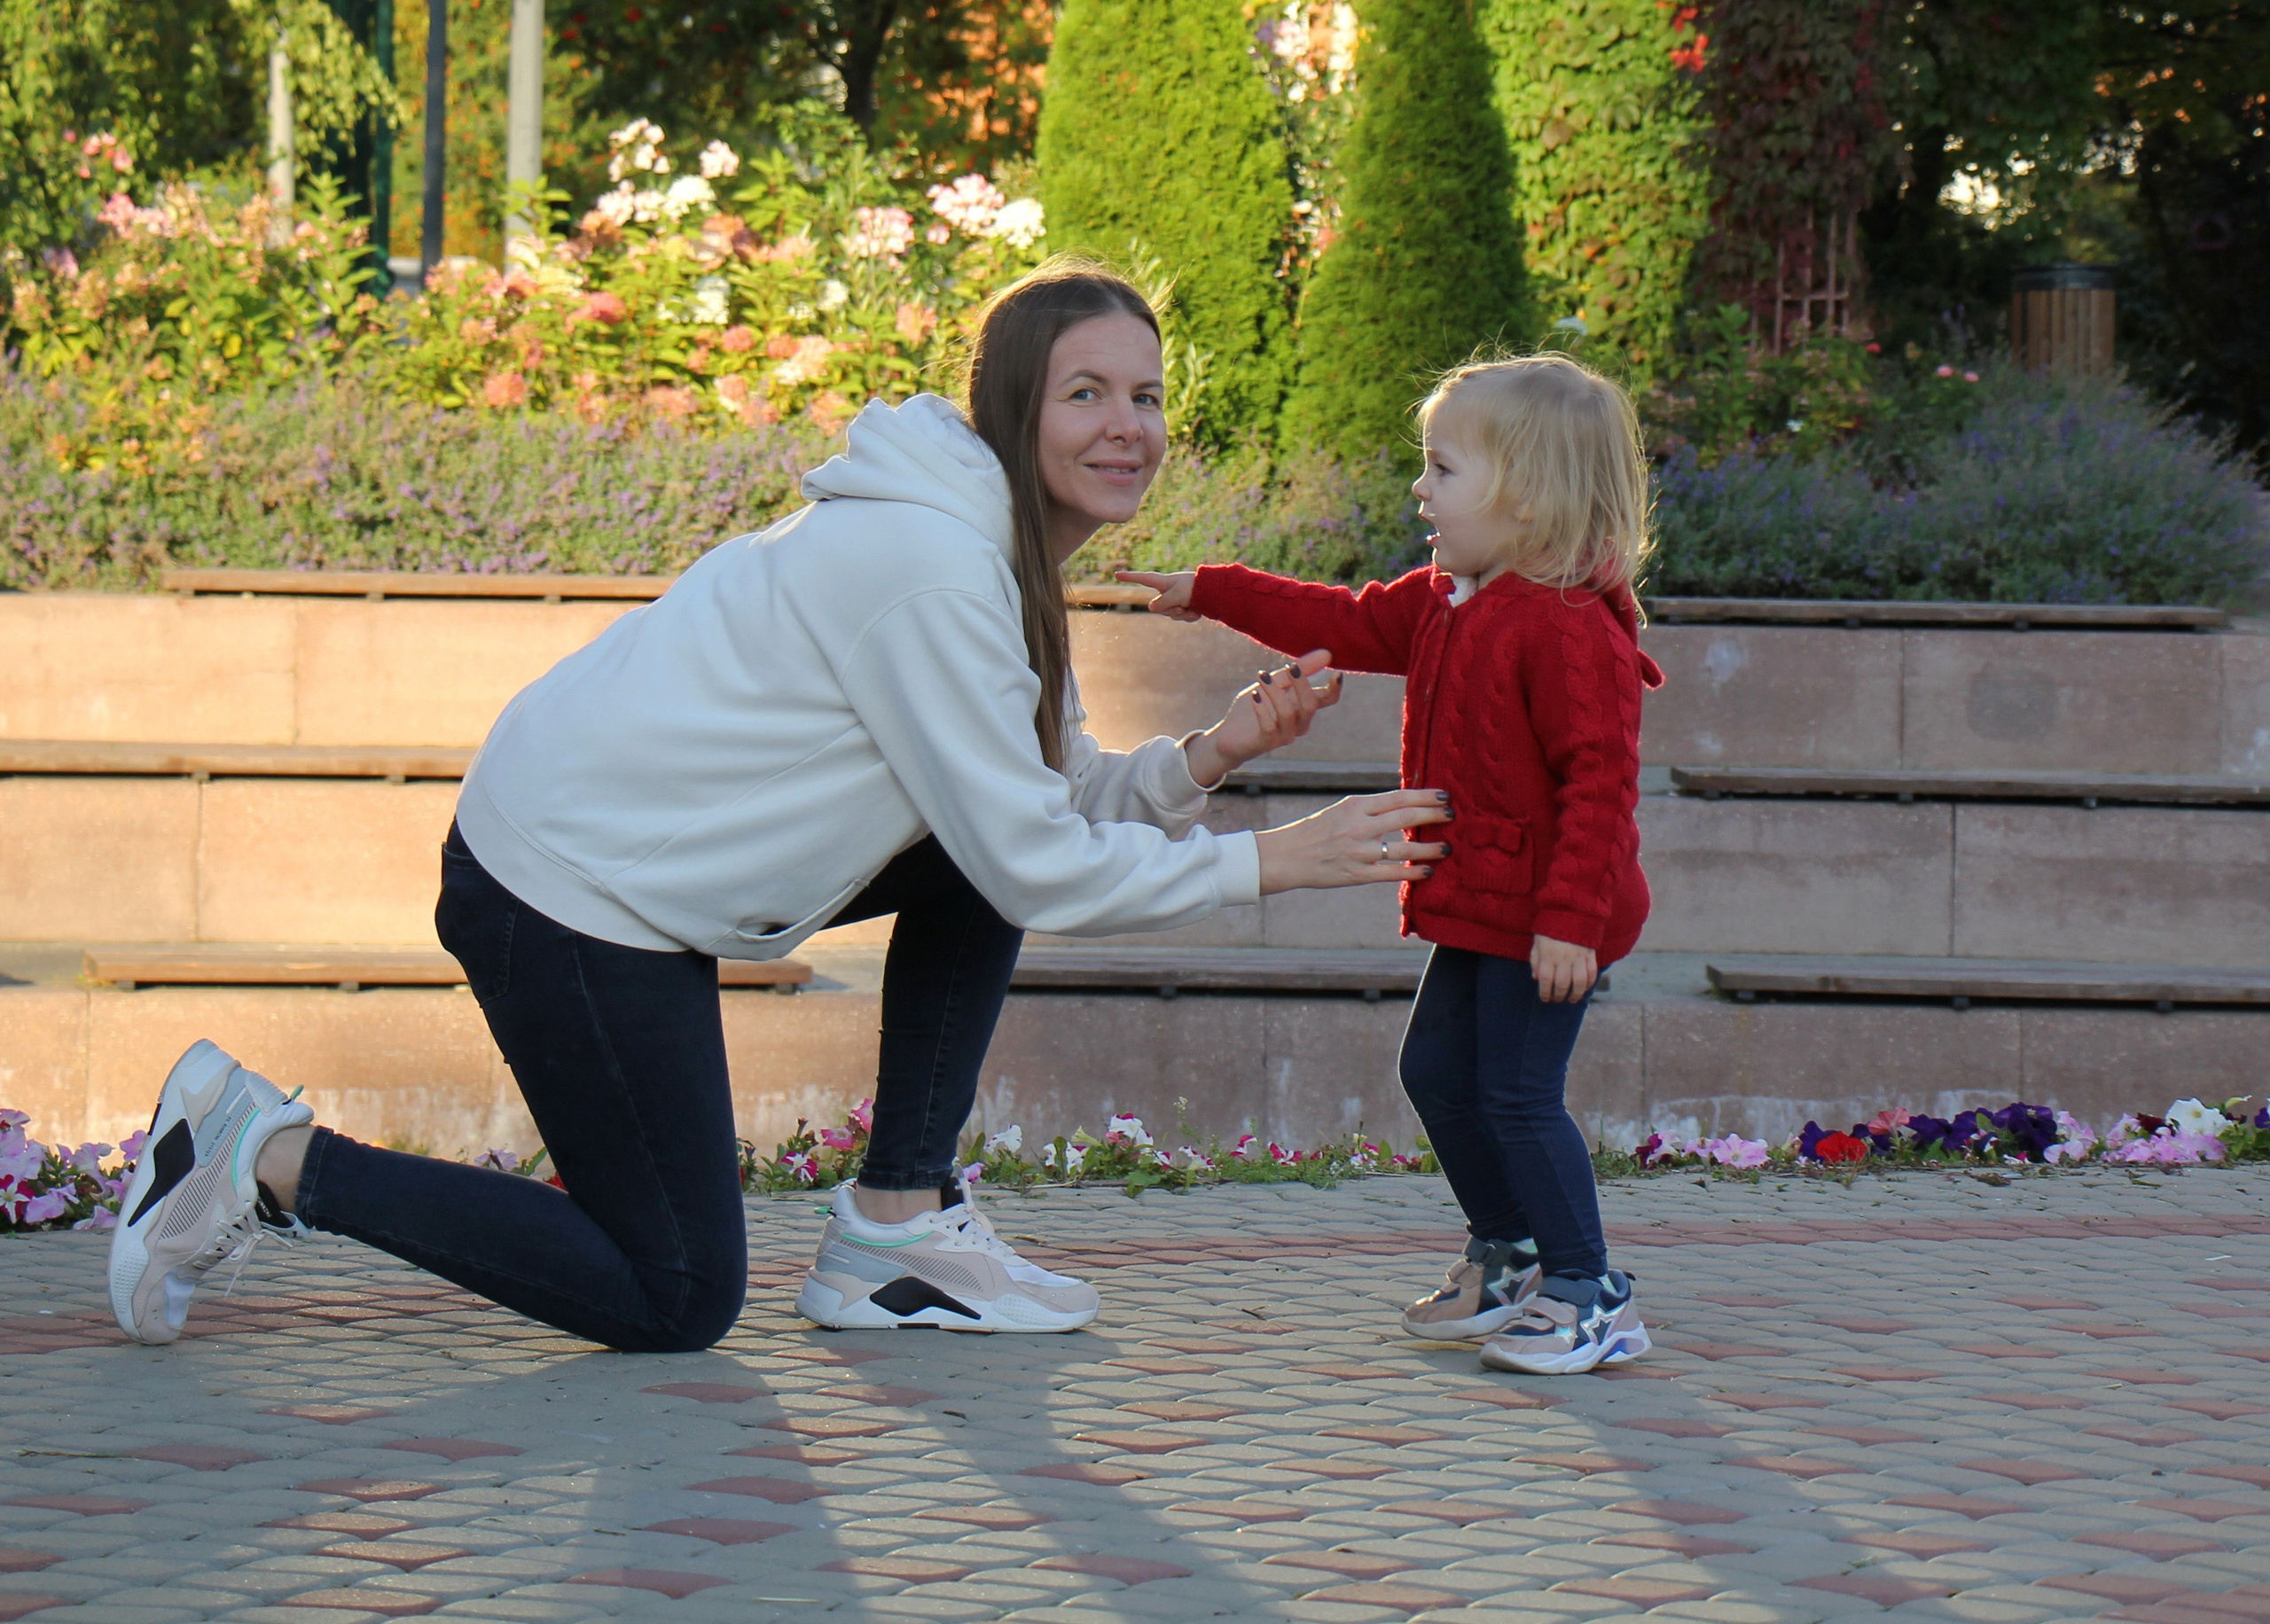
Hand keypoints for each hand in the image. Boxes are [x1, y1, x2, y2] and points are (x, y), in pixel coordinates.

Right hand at [1117, 568, 1199, 621]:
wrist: (1216, 592)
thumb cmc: (1195, 588)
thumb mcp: (1177, 595)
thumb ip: (1163, 602)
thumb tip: (1151, 608)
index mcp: (1164, 583)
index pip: (1143, 579)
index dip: (1130, 577)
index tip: (1117, 574)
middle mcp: (1168, 591)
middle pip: (1159, 607)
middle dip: (1171, 610)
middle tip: (1183, 606)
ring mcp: (1176, 600)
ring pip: (1171, 615)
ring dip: (1183, 615)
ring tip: (1193, 607)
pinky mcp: (1184, 607)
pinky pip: (1181, 618)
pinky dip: (1190, 617)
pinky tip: (1198, 611)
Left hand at [1184, 649, 1341, 785]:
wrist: (1228, 737)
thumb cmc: (1254, 706)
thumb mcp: (1274, 682)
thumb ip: (1298, 669)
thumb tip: (1326, 654)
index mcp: (1304, 708)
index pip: (1328, 700)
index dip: (1334, 688)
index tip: (1336, 673)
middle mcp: (1298, 724)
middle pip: (1311, 705)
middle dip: (1302, 684)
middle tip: (1290, 666)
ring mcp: (1283, 735)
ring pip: (1288, 713)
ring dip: (1276, 692)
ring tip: (1262, 676)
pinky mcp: (1266, 743)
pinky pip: (1269, 726)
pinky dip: (1262, 709)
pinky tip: (1255, 695)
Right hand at [1254, 788, 1450, 894]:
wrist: (1287, 856)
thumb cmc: (1316, 831)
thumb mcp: (1342, 810)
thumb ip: (1370, 808)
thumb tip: (1405, 804)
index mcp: (1356, 805)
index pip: (1399, 797)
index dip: (1425, 796)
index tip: (1444, 796)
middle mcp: (1360, 826)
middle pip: (1406, 817)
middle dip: (1434, 815)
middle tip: (1452, 816)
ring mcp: (1359, 851)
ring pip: (1404, 847)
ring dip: (1430, 847)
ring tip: (1446, 847)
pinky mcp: (1357, 874)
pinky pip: (1392, 873)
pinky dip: (1412, 871)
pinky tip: (1428, 871)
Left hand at [1530, 934, 1597, 1002]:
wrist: (1569, 912)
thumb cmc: (1550, 929)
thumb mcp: (1537, 943)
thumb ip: (1535, 961)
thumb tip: (1536, 978)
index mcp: (1547, 956)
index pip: (1545, 981)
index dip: (1545, 993)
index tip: (1545, 999)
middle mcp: (1562, 959)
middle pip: (1562, 984)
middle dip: (1559, 996)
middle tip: (1558, 999)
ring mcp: (1578, 957)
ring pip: (1579, 982)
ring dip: (1575, 994)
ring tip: (1572, 999)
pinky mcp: (1590, 954)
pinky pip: (1591, 972)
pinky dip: (1589, 983)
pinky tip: (1584, 988)